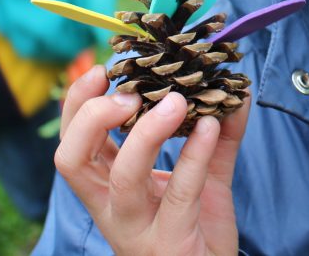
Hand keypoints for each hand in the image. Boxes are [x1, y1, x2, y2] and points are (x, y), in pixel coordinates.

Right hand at [55, 64, 249, 255]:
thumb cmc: (196, 232)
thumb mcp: (202, 179)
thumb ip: (216, 138)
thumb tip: (236, 94)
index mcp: (107, 189)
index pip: (72, 144)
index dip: (76, 106)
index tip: (99, 70)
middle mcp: (112, 209)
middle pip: (73, 161)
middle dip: (92, 117)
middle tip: (128, 92)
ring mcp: (138, 229)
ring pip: (123, 178)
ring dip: (147, 133)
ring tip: (175, 101)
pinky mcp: (171, 242)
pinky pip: (180, 192)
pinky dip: (195, 154)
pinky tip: (210, 127)